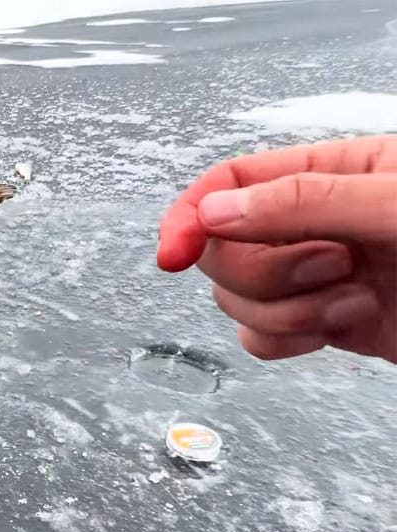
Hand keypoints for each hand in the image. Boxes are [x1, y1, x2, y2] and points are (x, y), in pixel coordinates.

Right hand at [157, 135, 396, 362]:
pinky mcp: (327, 324)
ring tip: (356, 299)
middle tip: (332, 263)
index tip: (174, 251)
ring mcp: (318, 278)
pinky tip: (341, 328)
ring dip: (287, 312)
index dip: (191, 215)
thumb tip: (216, 211)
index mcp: (333, 172)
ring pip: (238, 298)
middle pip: (224, 249)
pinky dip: (286, 340)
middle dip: (263, 272)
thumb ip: (307, 199)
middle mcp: (316, 224)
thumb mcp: (393, 202)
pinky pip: (260, 338)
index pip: (231, 181)